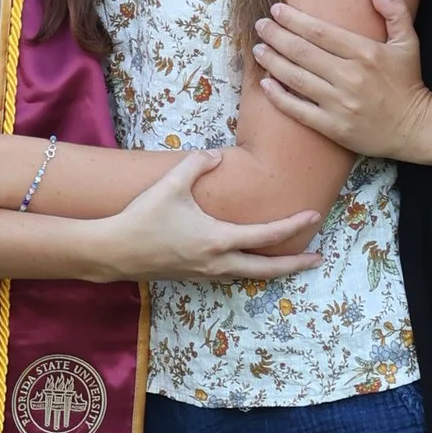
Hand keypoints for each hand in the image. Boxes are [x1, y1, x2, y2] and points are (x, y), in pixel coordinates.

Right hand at [109, 149, 320, 285]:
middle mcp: (217, 262)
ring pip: (248, 275)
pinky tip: (247, 261)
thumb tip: (215, 156)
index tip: (313, 216)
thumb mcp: (171, 184)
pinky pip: (229, 275)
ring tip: (287, 262)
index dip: (293, 226)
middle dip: (294, 265)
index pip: (266, 235)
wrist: (114, 251)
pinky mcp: (192, 277)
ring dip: (271, 270)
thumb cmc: (142, 217)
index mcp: (218, 239)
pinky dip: (247, 270)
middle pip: (266, 269)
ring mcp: (205, 273)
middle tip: (317, 259)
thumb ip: (197, 164)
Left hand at [251, 0, 429, 159]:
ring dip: (272, 62)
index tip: (276, 10)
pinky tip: (265, 83)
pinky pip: (299, 110)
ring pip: (296, 79)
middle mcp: (350, 77)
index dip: (294, 20)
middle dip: (276, 36)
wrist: (416, 128)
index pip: (321, 32)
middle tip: (260, 26)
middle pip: (302, 52)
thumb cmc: (408, 82)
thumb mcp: (409, 43)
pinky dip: (279, 96)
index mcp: (366, 53)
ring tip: (257, 50)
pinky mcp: (334, 127)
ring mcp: (340, 104)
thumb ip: (395, 12)